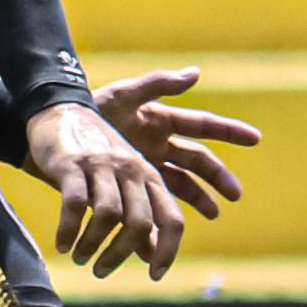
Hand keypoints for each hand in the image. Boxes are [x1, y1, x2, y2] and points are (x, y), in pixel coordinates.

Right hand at [25, 101, 184, 279]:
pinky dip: (69, 231)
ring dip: (93, 245)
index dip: (168, 250)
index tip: (156, 275)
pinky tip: (61, 245)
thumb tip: (151, 256)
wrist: (59, 111)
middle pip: (141, 222)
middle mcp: (131, 170)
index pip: (172, 219)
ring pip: (109, 215)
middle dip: (122, 253)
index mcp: (150, 176)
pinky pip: (75, 204)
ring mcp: (103, 166)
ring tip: (80, 258)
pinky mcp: (72, 163)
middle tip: (103, 271)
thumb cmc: (95, 157)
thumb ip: (141, 216)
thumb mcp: (125, 182)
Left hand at [96, 65, 262, 219]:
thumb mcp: (122, 95)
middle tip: (234, 194)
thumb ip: (158, 84)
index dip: (229, 131)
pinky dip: (159, 220)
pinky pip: (150, 206)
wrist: (51, 134)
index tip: (255, 138)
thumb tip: (196, 72)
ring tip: (211, 214)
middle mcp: (158, 145)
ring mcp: (144, 168)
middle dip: (218, 177)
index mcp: (161, 121)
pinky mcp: (128, 187)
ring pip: (180, 187)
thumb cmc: (87, 109)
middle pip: (198, 162)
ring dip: (197, 200)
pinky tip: (166, 234)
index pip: (203, 126)